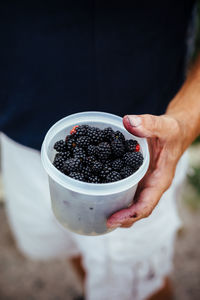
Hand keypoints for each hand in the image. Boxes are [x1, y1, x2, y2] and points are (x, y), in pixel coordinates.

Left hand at [107, 113, 185, 228]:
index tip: (113, 220)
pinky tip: (101, 191)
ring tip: (98, 212)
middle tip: (101, 220)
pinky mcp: (138, 177)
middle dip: (121, 218)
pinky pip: (127, 189)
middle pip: (136, 209)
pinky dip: (115, 193)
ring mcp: (144, 183)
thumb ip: (148, 124)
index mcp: (159, 180)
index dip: (130, 215)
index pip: (146, 205)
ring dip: (117, 210)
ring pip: (131, 202)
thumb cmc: (172, 131)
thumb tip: (128, 121)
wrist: (175, 132)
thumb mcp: (164, 126)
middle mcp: (151, 185)